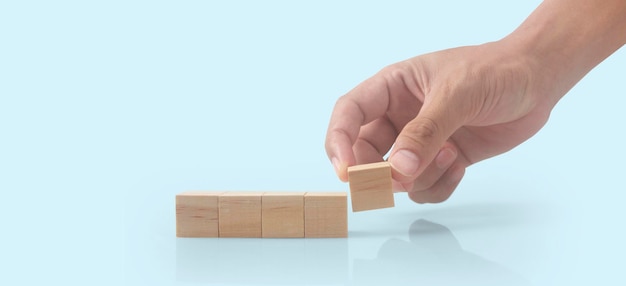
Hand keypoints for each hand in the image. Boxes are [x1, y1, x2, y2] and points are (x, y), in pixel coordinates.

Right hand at [325, 41, 559, 202]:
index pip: (349, 114)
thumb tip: (398, 169)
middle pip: (365, 153)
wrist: (537, 80)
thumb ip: (425, 132)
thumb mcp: (457, 94)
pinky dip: (439, 186)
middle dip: (380, 172)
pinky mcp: (441, 160)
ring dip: (420, 177)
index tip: (347, 171)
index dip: (339, 142)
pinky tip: (460, 163)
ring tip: (451, 154)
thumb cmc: (495, 70)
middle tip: (400, 179)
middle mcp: (399, 116)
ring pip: (396, 177)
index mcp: (392, 88)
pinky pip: (424, 188)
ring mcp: (420, 141)